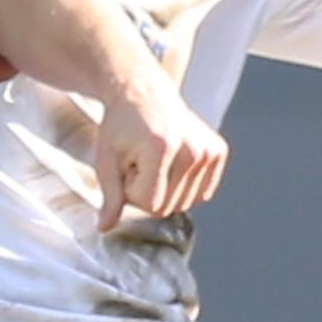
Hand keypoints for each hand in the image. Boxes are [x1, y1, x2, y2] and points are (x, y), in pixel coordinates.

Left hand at [89, 89, 227, 231]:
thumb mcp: (107, 160)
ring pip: (186, 203)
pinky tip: (173, 161)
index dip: (132, 191)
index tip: (127, 167)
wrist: (143, 93)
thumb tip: (104, 228)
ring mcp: (208, 150)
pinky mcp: (218, 151)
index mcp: (162, 149)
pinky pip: (203, 194)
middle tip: (141, 162)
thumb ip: (110, 197)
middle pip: (169, 207)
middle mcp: (191, 149)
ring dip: (166, 189)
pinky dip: (185, 185)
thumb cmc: (120, 126)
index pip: (150, 205)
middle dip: (149, 192)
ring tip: (156, 161)